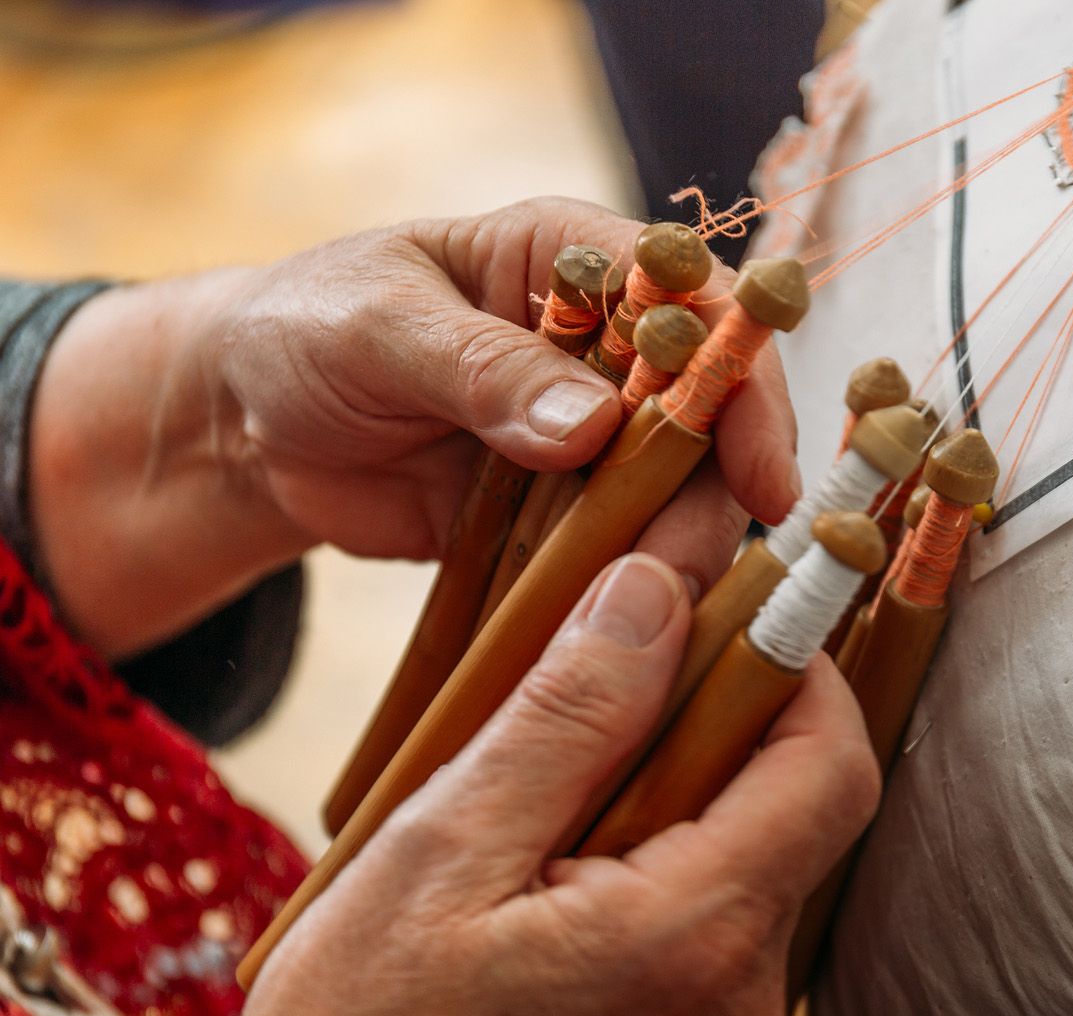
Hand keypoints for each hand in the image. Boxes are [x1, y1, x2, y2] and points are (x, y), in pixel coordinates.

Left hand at [32, 198, 800, 654]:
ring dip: (675, 547)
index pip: (700, 303)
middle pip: (711, 410)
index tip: (759, 467)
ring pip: (679, 491)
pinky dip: (625, 587)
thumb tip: (592, 425)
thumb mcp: (376, 326)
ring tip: (647, 605)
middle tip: (690, 563)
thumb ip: (481, 367)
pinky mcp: (563, 513)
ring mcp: (591, 437)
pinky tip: (620, 626)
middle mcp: (606, 348)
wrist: (244, 427)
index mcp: (576, 262)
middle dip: (720, 487)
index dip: (744, 377)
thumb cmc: (304, 330)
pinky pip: (617, 550)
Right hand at [227, 554, 879, 1015]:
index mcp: (694, 936)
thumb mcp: (441, 855)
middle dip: (712, 728)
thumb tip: (657, 590)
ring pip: (742, 863)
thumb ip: (567, 717)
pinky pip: (706, 928)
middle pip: (789, 808)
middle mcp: (739, 1000)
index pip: (830, 764)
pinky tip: (552, 883)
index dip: (794, 668)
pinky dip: (653, 874)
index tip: (725, 618)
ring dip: (671, 802)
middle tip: (598, 701)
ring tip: (547, 808)